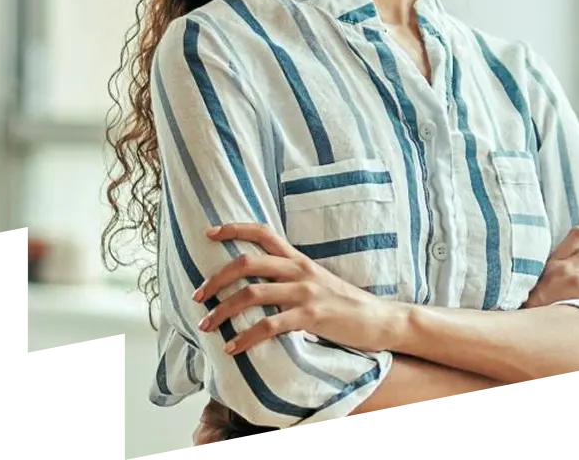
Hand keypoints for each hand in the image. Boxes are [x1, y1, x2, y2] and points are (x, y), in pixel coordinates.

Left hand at [194, 223, 402, 355]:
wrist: (380, 319)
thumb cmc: (346, 305)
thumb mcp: (317, 282)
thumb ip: (290, 279)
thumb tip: (258, 286)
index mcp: (299, 259)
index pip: (263, 233)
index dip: (234, 229)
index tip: (208, 233)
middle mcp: (300, 270)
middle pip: (247, 262)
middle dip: (216, 278)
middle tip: (197, 295)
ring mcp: (306, 292)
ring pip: (252, 294)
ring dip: (223, 310)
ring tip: (206, 325)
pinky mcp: (312, 317)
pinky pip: (270, 326)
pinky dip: (246, 338)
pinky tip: (233, 348)